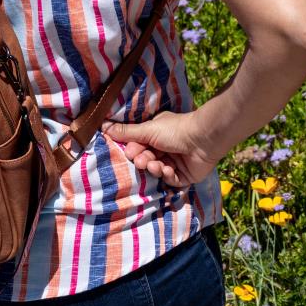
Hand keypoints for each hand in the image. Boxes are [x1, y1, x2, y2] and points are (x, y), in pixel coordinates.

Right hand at [101, 110, 220, 188]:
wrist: (203, 139)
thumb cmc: (175, 130)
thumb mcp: (147, 130)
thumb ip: (126, 132)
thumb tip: (102, 126)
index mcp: (157, 134)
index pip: (139, 146)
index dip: (134, 152)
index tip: (131, 153)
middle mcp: (166, 148)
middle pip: (147, 160)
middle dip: (144, 162)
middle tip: (145, 161)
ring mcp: (176, 162)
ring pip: (157, 171)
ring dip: (155, 169)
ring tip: (157, 165)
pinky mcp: (184, 176)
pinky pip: (170, 180)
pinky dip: (168, 175)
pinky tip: (169, 169)